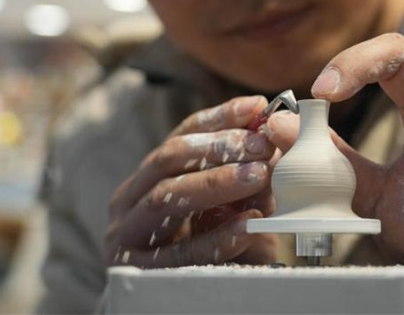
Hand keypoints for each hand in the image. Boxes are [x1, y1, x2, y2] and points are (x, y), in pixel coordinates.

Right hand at [106, 95, 277, 267]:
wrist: (185, 296)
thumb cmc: (212, 239)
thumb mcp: (228, 199)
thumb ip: (246, 167)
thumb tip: (275, 127)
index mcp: (148, 174)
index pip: (181, 134)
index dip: (219, 117)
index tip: (257, 107)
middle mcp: (130, 198)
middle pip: (168, 158)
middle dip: (218, 148)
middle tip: (262, 146)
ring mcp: (128, 234)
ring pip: (166, 197)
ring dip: (215, 183)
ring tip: (259, 176)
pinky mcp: (139, 271)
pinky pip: (179, 253)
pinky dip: (216, 237)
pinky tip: (249, 226)